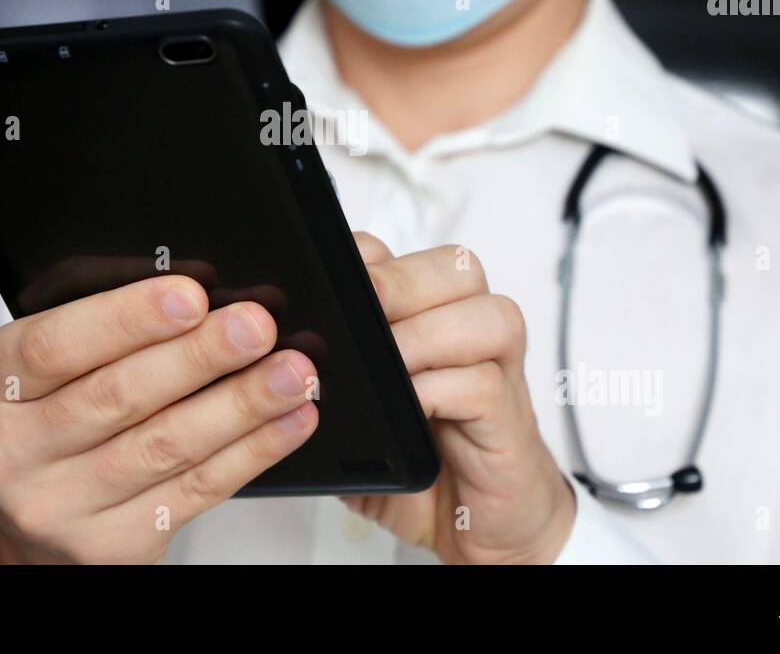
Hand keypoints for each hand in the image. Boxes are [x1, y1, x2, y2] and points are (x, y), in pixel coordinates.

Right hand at [0, 275, 318, 562]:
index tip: (191, 294)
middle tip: (257, 326)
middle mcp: (9, 450)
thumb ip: (101, 325)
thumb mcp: (46, 360)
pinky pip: (194, 491)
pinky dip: (252, 452)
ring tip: (292, 372)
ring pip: (164, 447)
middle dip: (199, 357)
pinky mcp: (109, 545)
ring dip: (240, 405)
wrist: (26, 514)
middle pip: (117, 397)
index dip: (127, 319)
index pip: (54, 345)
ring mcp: (58, 505)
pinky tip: (289, 420)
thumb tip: (202, 290)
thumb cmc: (48, 409)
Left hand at [342, 233, 575, 563]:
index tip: (323, 280)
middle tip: (359, 309)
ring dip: (425, 333)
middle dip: (398, 280)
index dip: (364, 257)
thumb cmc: (417, 464)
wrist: (476, 524)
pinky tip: (406, 410)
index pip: (399, 255)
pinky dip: (437, 390)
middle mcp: (469, 334)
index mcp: (427, 318)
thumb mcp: (356, 416)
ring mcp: (497, 373)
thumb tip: (270, 354)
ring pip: (486, 315)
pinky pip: (483, 385)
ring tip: (384, 364)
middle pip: (454, 269)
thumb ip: (327, 378)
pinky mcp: (509, 419)